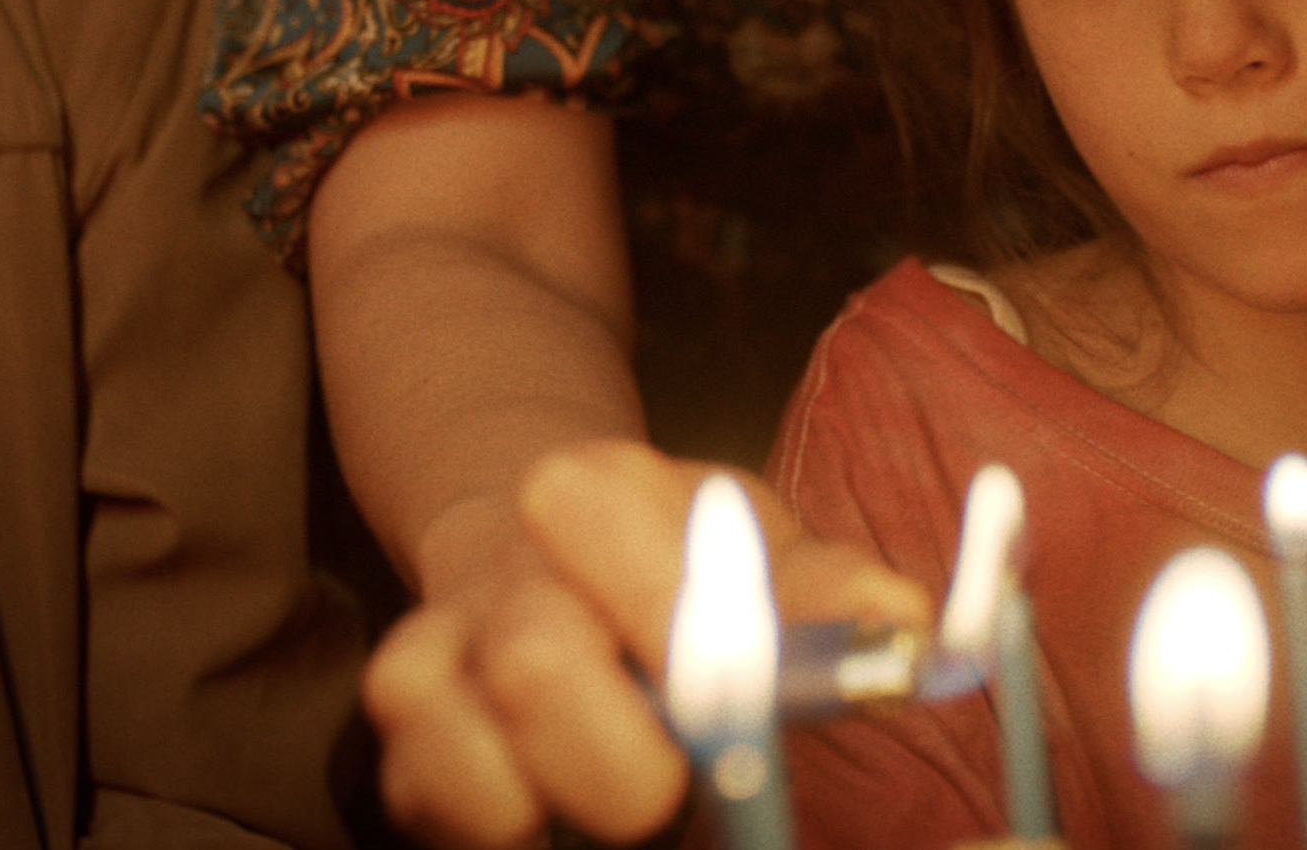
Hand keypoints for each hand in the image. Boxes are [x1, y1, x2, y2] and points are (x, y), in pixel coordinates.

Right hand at [363, 442, 932, 848]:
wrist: (540, 553)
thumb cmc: (682, 563)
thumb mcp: (769, 547)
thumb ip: (833, 586)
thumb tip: (902, 624)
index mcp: (595, 490)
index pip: (605, 531)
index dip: (677, 625)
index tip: (746, 696)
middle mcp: (501, 565)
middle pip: (534, 666)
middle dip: (622, 762)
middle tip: (677, 787)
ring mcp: (434, 651)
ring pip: (462, 753)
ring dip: (555, 801)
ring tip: (619, 794)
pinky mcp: (404, 740)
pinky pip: (423, 797)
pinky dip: (496, 823)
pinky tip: (551, 810)